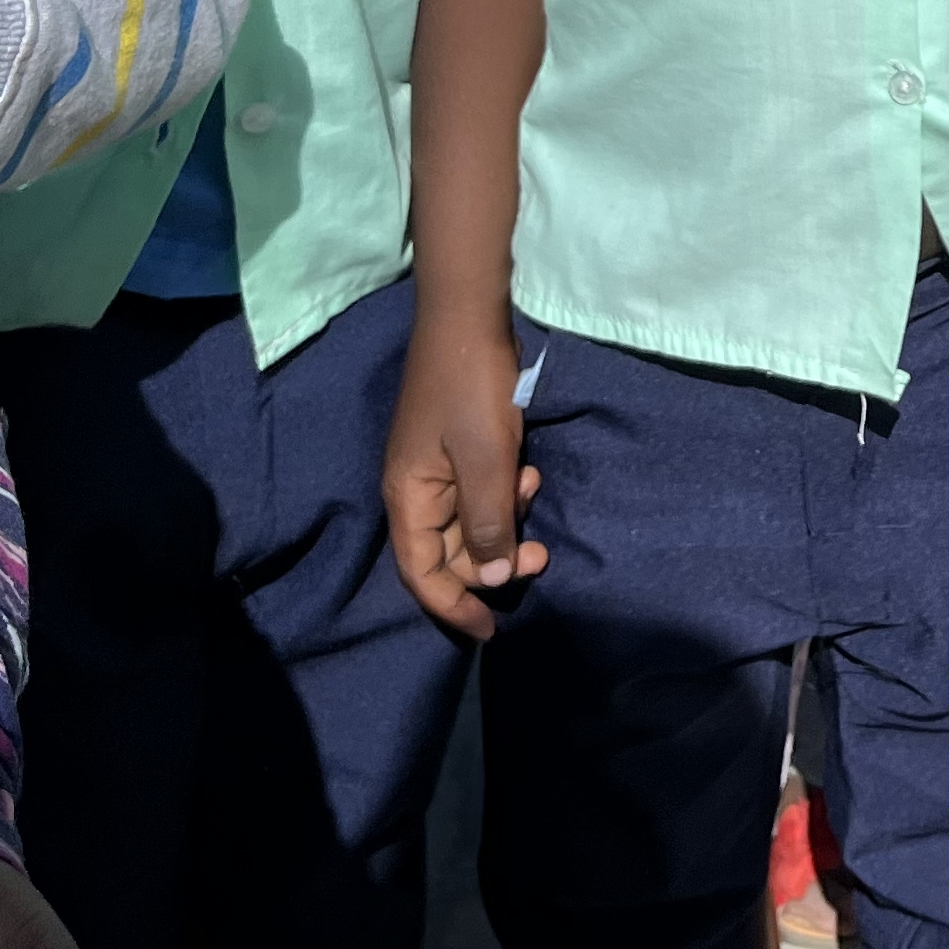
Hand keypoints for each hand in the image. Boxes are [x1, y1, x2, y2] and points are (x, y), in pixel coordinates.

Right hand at [381, 311, 544, 638]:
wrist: (467, 317)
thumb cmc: (472, 390)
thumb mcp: (486, 461)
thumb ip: (488, 524)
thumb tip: (489, 580)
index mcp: (408, 499)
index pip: (422, 575)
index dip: (454, 608)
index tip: (492, 631)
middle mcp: (414, 490)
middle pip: (449, 553)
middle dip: (492, 563)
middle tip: (539, 556)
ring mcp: (434, 468)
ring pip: (469, 523)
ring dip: (505, 523)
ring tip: (534, 493)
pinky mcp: (456, 449)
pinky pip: (479, 491)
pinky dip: (504, 493)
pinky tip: (529, 473)